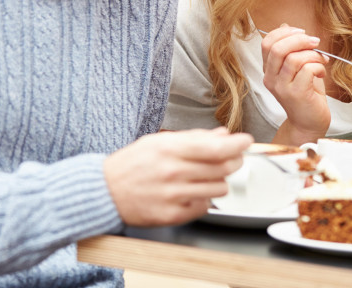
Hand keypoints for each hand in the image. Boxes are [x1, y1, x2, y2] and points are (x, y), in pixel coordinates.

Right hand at [104, 127, 252, 225]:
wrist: (105, 192)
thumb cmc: (132, 164)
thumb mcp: (159, 141)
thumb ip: (193, 138)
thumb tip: (222, 135)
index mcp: (170, 150)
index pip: (215, 148)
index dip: (237, 144)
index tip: (246, 141)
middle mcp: (173, 173)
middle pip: (222, 168)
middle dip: (234, 161)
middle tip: (234, 157)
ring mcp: (174, 196)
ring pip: (218, 189)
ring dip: (219, 181)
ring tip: (206, 175)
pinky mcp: (172, 216)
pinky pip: (205, 207)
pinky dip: (204, 198)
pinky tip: (192, 192)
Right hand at [261, 25, 329, 143]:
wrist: (310, 122)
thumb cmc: (307, 94)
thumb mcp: (296, 68)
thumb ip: (290, 49)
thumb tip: (286, 26)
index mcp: (268, 70)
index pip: (267, 43)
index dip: (284, 32)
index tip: (301, 33)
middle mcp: (270, 78)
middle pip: (278, 48)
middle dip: (300, 40)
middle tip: (315, 42)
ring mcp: (282, 87)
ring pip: (294, 58)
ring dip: (313, 55)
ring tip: (321, 61)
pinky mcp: (296, 94)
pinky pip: (307, 70)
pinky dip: (318, 67)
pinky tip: (322, 73)